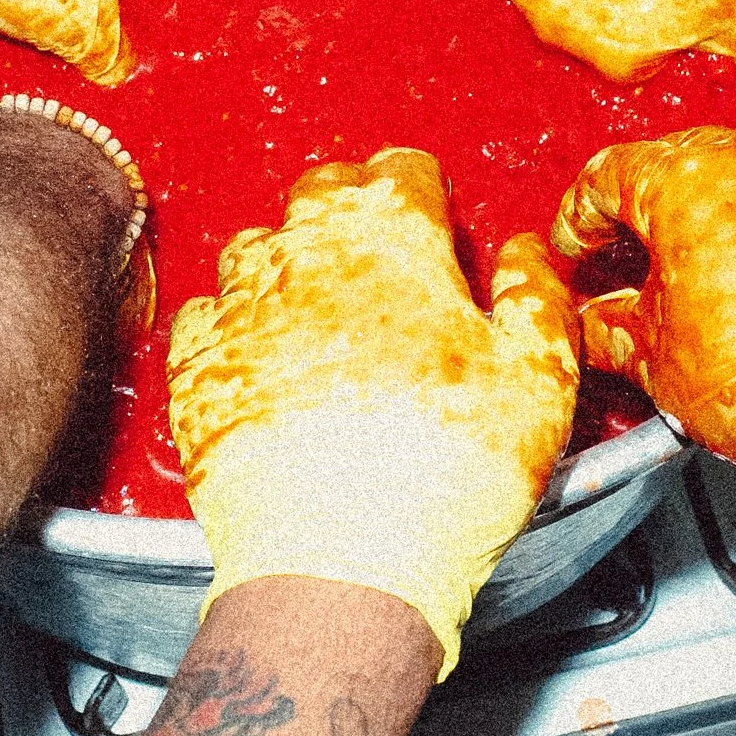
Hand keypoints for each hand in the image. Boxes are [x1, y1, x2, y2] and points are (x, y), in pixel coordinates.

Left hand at [168, 148, 579, 677]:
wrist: (344, 564)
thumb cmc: (452, 474)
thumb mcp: (541, 380)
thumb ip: (535, 296)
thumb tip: (524, 250)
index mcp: (395, 242)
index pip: (402, 171)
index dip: (422, 192)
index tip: (433, 220)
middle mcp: (306, 255)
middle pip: (319, 191)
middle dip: (350, 208)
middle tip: (377, 258)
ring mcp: (241, 307)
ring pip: (253, 247)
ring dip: (286, 264)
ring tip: (318, 315)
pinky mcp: (195, 364)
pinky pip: (203, 314)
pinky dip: (231, 325)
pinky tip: (261, 360)